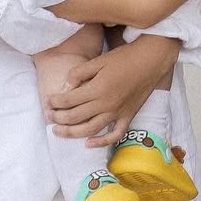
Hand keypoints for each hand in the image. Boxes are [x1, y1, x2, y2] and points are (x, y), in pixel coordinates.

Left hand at [45, 33, 179, 145]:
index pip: (68, 100)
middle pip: (75, 117)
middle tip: (48, 116)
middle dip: (58, 118)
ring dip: (71, 133)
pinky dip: (101, 142)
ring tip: (58, 131)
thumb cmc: (124, 57)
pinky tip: (88, 143)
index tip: (48, 101)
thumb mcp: (99, 60)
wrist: (152, 60)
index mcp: (98, 88)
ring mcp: (118, 112)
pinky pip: (114, 135)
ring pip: (90, 130)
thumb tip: (64, 89)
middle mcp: (106, 104)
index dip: (55, 102)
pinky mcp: (128, 116)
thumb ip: (79, 74)